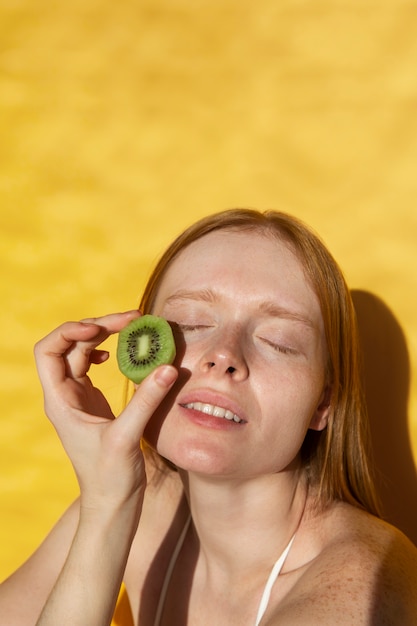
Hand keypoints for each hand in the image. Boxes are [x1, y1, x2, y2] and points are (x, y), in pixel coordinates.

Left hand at [34, 311, 177, 510]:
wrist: (112, 504)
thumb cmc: (110, 478)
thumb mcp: (126, 437)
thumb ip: (145, 401)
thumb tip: (167, 368)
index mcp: (60, 401)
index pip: (49, 352)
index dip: (69, 332)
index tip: (99, 329)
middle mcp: (65, 395)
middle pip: (71, 345)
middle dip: (98, 326)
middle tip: (132, 318)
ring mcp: (79, 397)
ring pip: (84, 352)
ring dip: (105, 335)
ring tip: (132, 326)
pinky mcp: (94, 403)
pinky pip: (94, 366)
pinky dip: (107, 351)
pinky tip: (119, 352)